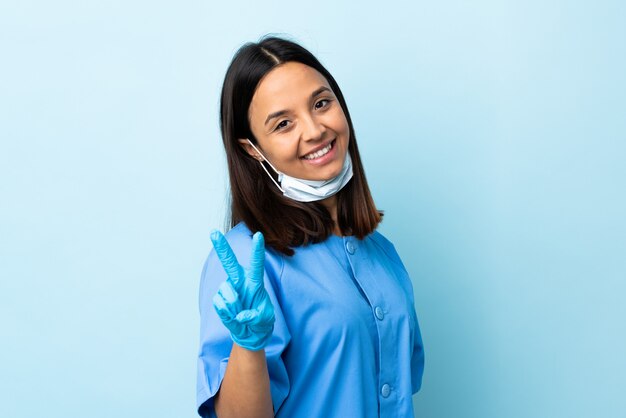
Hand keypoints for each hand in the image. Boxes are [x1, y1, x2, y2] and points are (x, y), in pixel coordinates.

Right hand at [210, 230, 274, 350]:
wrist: (250, 332)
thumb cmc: (262, 321)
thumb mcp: (265, 319)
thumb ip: (256, 316)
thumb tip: (241, 316)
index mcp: (254, 281)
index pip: (256, 263)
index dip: (257, 249)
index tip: (258, 235)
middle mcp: (239, 280)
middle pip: (229, 261)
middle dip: (221, 247)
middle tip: (213, 232)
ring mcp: (228, 288)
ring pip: (227, 292)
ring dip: (235, 307)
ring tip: (241, 313)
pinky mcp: (219, 299)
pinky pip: (221, 305)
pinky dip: (228, 314)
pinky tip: (233, 316)